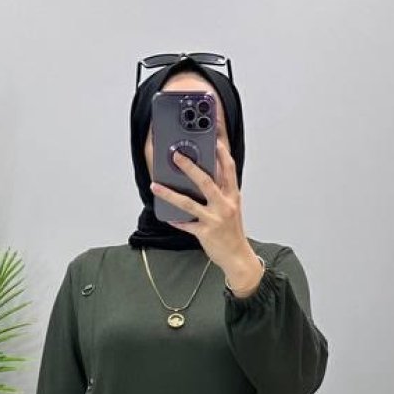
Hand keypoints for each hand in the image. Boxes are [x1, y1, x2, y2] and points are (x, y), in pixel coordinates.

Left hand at [150, 137, 260, 286]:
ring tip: (155, 186)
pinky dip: (176, 220)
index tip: (213, 137)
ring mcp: (214, 219)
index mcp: (232, 195)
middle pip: (206, 181)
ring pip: (189, 203)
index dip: (221, 151)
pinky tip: (167, 216)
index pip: (228, 168)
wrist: (237, 256)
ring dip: (169, 194)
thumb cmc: (232, 230)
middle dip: (190, 167)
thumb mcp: (231, 206)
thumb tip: (202, 174)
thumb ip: (221, 190)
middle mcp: (225, 205)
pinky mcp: (205, 233)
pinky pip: (186, 225)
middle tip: (176, 155)